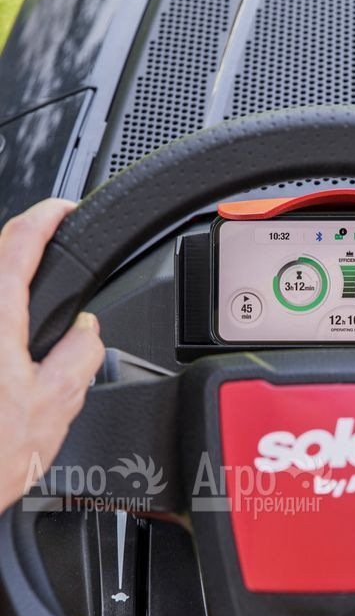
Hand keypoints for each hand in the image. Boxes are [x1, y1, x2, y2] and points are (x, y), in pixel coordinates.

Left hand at [0, 199, 103, 513]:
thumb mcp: (56, 405)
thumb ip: (80, 354)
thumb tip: (86, 331)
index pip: (18, 243)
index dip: (46, 218)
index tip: (63, 210)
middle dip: (26, 250)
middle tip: (52, 261)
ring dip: (9, 288)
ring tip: (31, 315)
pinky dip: (4, 320)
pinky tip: (11, 357)